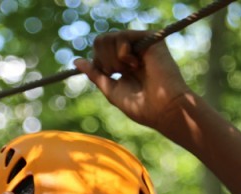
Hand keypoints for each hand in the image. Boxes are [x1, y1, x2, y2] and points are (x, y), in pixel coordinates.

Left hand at [75, 30, 192, 132]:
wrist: (164, 109)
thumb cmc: (142, 106)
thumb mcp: (111, 90)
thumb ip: (95, 74)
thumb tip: (76, 61)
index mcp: (123, 62)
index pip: (99, 50)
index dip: (98, 63)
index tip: (110, 76)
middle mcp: (132, 51)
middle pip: (100, 41)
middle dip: (103, 61)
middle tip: (119, 73)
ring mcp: (140, 43)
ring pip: (108, 38)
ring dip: (112, 60)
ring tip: (129, 70)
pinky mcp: (149, 38)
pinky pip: (121, 36)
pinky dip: (122, 54)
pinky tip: (135, 65)